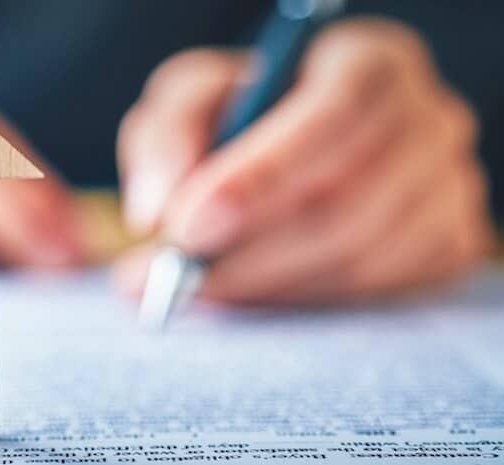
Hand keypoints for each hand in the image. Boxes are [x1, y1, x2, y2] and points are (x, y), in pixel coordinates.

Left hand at [114, 18, 495, 304]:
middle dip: (249, 251)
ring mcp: (447, 189)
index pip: (335, 115)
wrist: (294, 150)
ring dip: (266, 283)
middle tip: (174, 279)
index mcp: (372, 64)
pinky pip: (375, 292)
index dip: (261, 177)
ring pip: (358, 256)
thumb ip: (165, 140)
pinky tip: (255, 287)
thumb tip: (156, 214)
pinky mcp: (446, 246)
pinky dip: (301, 300)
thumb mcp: (192, 102)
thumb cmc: (244, 117)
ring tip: (198, 287)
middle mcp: (428, 122)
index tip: (187, 228)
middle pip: (347, 199)